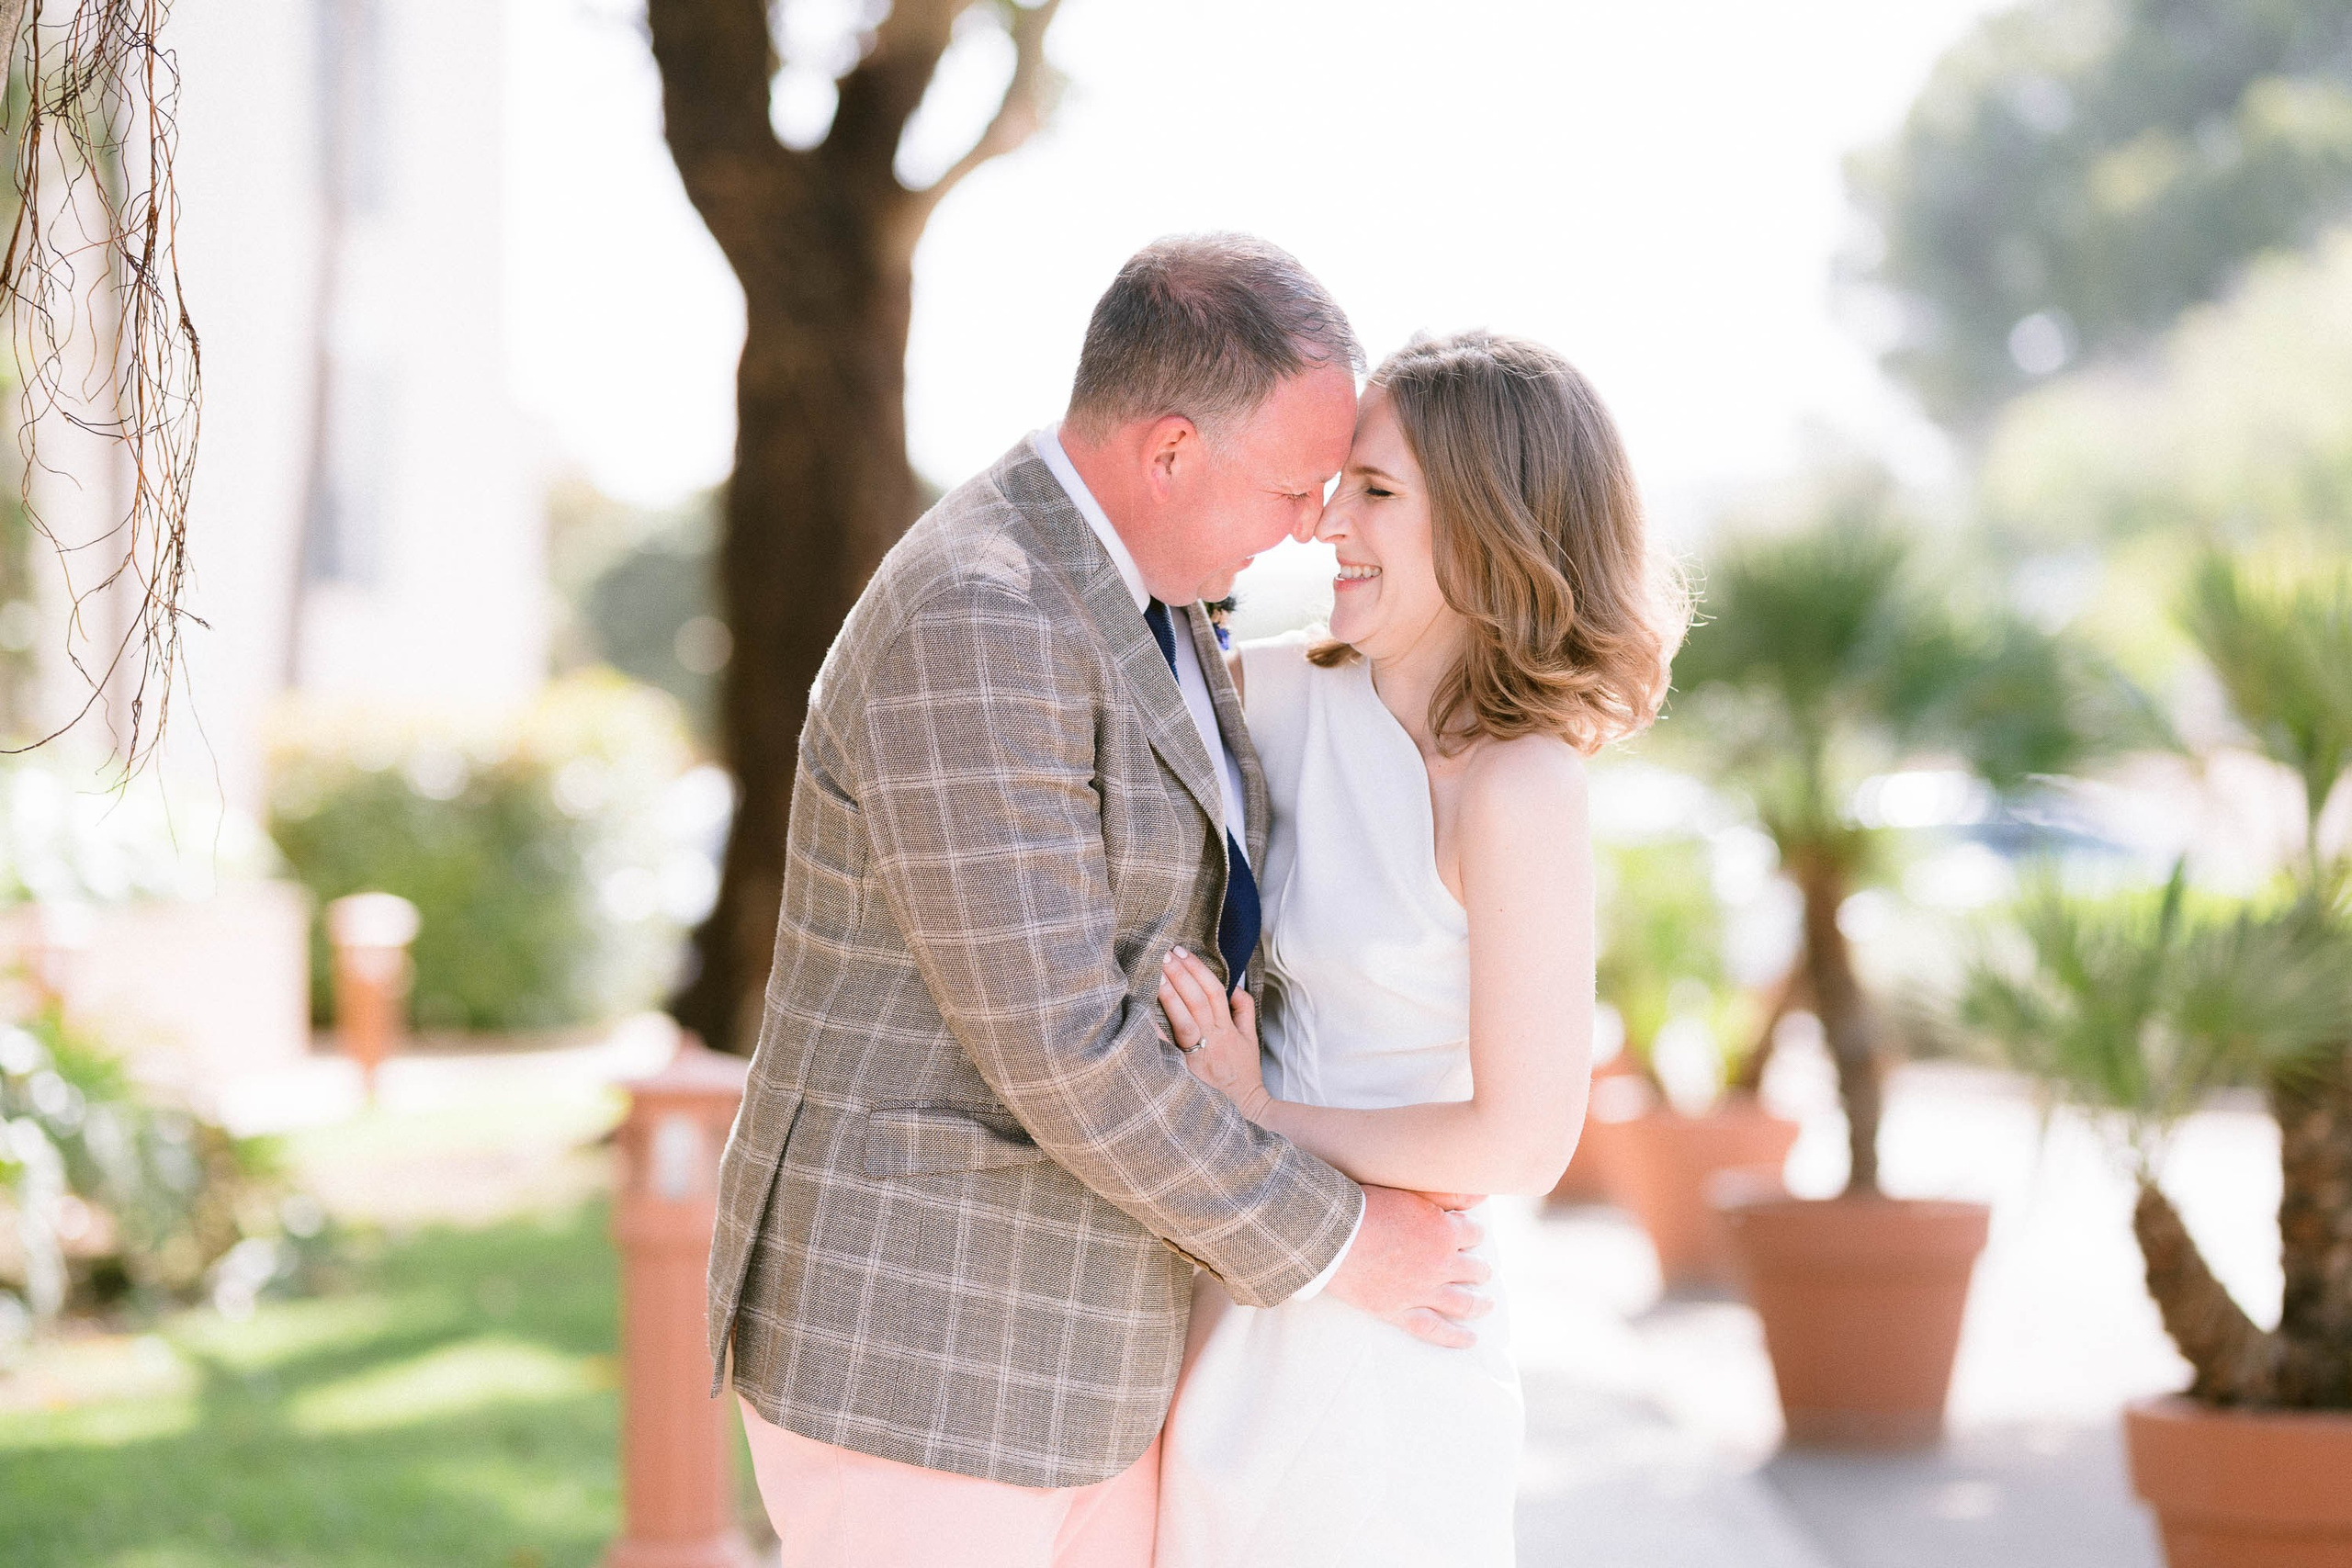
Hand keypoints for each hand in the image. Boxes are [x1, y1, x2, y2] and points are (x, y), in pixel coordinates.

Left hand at [1159, 947, 1271, 1120]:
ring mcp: (1198, 1055)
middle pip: (1197, 1001)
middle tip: (1164, 954)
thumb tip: (1234, 986)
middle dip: (1180, 975)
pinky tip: (1141, 1011)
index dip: (1199, 970)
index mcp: (1228, 1029)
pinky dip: (1155, 1030)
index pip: (1214, 992)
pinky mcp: (1184, 1069)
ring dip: (1169, 996)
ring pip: (1183, 1021)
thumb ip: (1244, 1009)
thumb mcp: (1251, 1038)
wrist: (1242, 1106)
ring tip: (1154, 973)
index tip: (1183, 952)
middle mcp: (1213, 1039)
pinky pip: (1167, 1047)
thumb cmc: (1244, 1070)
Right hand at [1326, 1185, 1492, 1348]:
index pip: (1474, 1234)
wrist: (1331, 1235)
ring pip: (1463, 1302)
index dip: (1471, 1232)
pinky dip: (1455, 1337)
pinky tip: (1470, 1340)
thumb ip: (1450, 1194)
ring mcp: (1422, 1291)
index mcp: (1445, 1231)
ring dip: (1479, 1303)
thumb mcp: (1412, 1192)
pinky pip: (1434, 1329)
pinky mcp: (1400, 1311)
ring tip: (1487, 1304)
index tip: (1466, 1234)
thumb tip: (1484, 1194)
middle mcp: (1440, 1264)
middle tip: (1481, 1270)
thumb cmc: (1368, 1206)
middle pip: (1474, 1269)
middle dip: (1479, 1268)